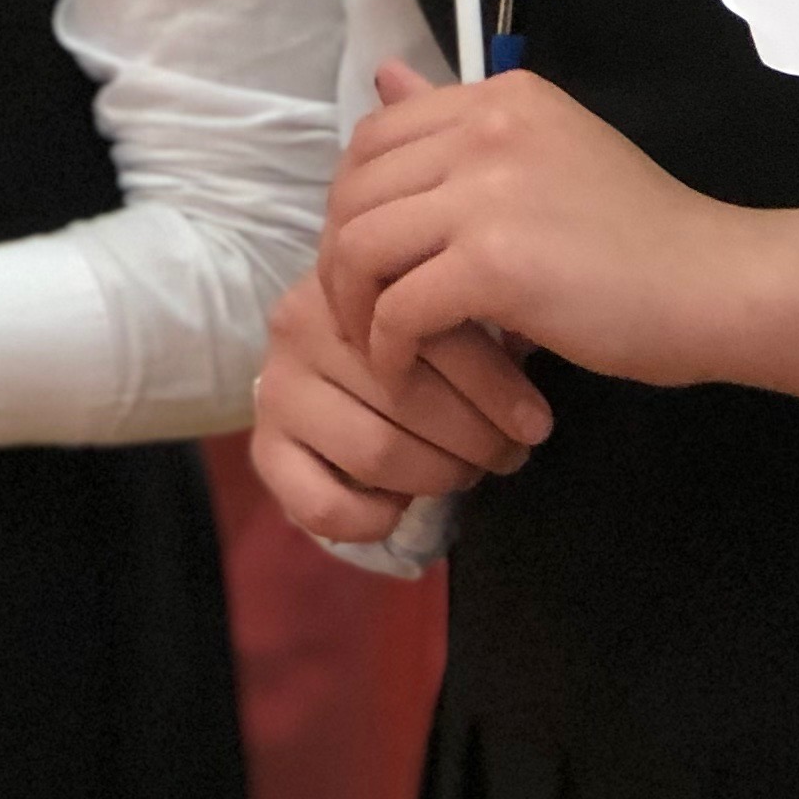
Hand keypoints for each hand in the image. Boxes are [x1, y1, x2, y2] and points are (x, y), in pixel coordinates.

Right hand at [246, 269, 548, 545]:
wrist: (330, 354)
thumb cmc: (406, 333)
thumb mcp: (438, 311)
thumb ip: (468, 323)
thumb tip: (531, 348)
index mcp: (348, 279)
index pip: (431, 335)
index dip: (494, 387)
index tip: (535, 422)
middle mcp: (299, 326)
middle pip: (406, 399)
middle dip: (474, 439)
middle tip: (509, 454)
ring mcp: (276, 387)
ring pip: (375, 451)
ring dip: (437, 476)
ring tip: (469, 474)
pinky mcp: (263, 448)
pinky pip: (321, 504)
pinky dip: (371, 519)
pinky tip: (399, 509)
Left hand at [321, 61, 746, 384]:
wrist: (715, 283)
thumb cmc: (641, 235)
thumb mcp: (548, 155)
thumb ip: (465, 126)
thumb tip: (385, 75)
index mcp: (502, 98)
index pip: (377, 134)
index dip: (354, 201)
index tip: (370, 255)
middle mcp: (489, 126)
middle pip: (356, 187)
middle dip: (342, 255)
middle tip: (361, 308)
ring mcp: (490, 191)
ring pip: (362, 245)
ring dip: (353, 303)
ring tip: (378, 343)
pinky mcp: (495, 262)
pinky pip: (398, 308)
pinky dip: (388, 348)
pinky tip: (407, 369)